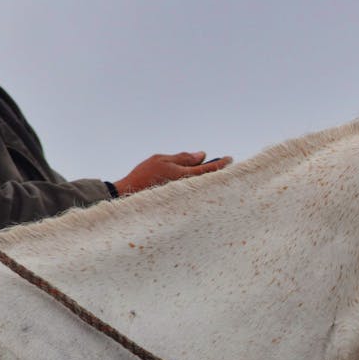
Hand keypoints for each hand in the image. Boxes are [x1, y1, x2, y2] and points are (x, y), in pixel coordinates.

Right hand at [113, 151, 232, 195]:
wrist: (128, 196)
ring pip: (203, 188)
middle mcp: (189, 190)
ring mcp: (186, 199)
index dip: (223, 164)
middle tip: (225, 165)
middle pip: (211, 181)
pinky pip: (194, 194)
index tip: (231, 159)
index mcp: (186, 177)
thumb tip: (202, 155)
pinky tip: (194, 183)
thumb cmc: (144, 176)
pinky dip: (197, 187)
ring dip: (208, 180)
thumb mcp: (163, 160)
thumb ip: (183, 158)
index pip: (211, 169)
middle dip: (218, 173)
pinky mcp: (180, 204)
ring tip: (208, 172)